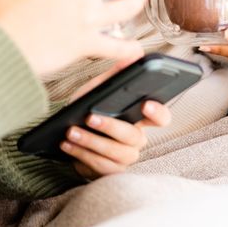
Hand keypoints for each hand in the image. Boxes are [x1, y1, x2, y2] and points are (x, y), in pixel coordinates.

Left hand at [57, 62, 171, 177]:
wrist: (66, 135)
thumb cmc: (87, 110)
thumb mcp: (97, 91)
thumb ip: (114, 76)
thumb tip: (133, 55)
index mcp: (138, 118)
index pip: (161, 117)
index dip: (158, 112)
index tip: (146, 104)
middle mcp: (136, 139)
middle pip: (135, 137)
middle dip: (111, 127)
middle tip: (90, 117)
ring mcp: (125, 157)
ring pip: (117, 154)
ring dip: (92, 142)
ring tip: (71, 132)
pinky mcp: (110, 171)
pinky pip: (102, 168)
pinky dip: (82, 155)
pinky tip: (67, 145)